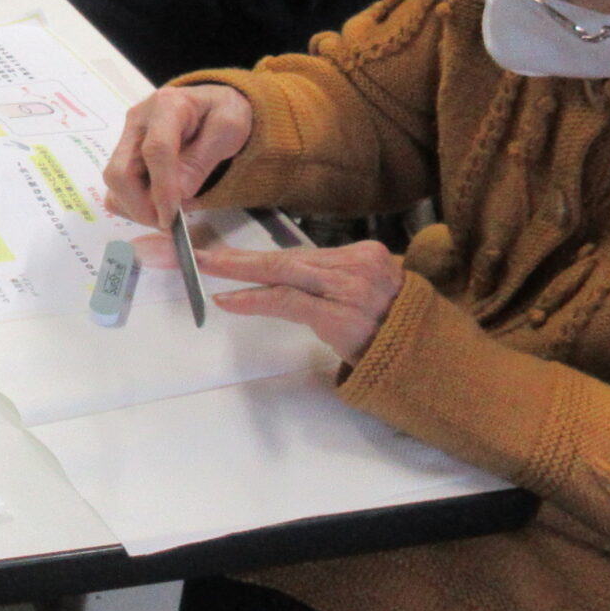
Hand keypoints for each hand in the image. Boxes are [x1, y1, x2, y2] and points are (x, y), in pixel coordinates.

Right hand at [102, 83, 255, 226]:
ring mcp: (126, 137)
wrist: (210, 104)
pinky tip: (155, 205)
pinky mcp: (122, 153)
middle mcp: (138, 120)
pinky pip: (115, 187)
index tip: (171, 217)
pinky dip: (131, 204)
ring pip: (114, 183)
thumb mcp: (227, 129)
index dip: (162, 188)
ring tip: (165, 214)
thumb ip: (202, 160)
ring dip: (136, 207)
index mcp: (167, 106)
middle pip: (121, 171)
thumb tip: (179, 194)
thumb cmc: (222, 113)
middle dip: (141, 205)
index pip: (156, 150)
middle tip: (168, 222)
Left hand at [135, 237, 403, 364]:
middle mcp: (358, 264)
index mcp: (362, 254)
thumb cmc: (397, 333)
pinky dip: (256, 299)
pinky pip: (290, 301)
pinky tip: (228, 300)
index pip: (292, 252)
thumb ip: (329, 284)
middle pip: (278, 256)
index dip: (244, 253)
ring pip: (280, 272)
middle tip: (172, 250)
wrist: (437, 362)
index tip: (203, 249)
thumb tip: (276, 281)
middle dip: (222, 255)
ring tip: (192, 268)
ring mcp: (352, 289)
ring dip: (230, 270)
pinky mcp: (344, 316)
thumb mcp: (366, 297)